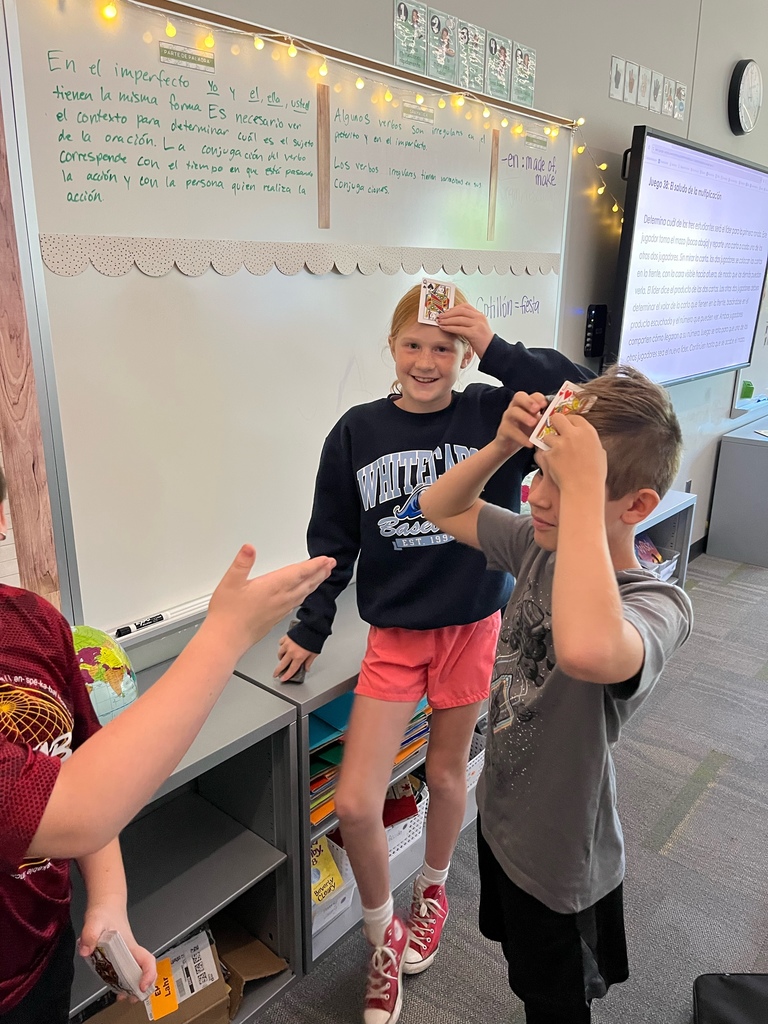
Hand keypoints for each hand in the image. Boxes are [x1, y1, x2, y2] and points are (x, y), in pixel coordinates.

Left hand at [79, 902, 155, 1000]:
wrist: (105, 904)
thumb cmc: (105, 911)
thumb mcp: (96, 920)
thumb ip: (90, 934)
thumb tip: (86, 951)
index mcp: (130, 945)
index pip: (146, 960)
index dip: (148, 973)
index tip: (142, 985)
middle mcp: (130, 951)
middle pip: (142, 971)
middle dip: (141, 987)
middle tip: (132, 998)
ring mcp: (124, 954)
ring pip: (133, 973)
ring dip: (131, 986)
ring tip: (123, 997)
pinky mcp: (116, 956)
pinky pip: (122, 971)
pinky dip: (121, 982)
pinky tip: (113, 987)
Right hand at [205, 547, 334, 658]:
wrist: (226, 640)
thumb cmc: (227, 615)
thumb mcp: (230, 583)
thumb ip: (242, 563)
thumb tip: (249, 548)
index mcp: (272, 587)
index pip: (299, 573)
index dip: (314, 565)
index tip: (326, 559)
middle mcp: (280, 599)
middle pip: (306, 583)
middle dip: (320, 572)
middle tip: (331, 564)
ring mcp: (280, 609)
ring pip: (304, 594)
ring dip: (315, 583)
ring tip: (323, 576)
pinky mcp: (277, 618)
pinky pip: (297, 603)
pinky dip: (305, 594)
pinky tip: (304, 594)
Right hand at [274, 636, 317, 679]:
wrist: (313, 627)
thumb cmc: (315, 639)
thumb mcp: (314, 654)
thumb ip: (309, 662)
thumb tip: (307, 668)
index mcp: (299, 657)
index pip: (291, 669)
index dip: (286, 675)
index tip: (283, 679)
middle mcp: (292, 652)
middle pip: (282, 664)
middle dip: (278, 670)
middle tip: (275, 674)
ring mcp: (288, 644)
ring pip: (280, 653)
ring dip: (280, 658)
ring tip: (281, 659)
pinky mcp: (286, 637)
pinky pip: (281, 643)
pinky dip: (281, 646)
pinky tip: (283, 647)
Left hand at [436, 303, 493, 356]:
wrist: (492, 351)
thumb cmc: (483, 342)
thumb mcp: (476, 329)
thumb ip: (468, 323)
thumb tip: (453, 321)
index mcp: (480, 315)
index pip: (465, 306)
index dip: (453, 308)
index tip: (445, 311)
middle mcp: (479, 318)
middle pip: (461, 311)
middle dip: (448, 313)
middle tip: (439, 317)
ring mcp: (478, 325)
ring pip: (459, 319)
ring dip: (447, 320)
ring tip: (440, 322)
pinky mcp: (475, 333)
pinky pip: (459, 328)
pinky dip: (450, 328)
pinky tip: (444, 328)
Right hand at [495, 391, 548, 452]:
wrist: (509, 446)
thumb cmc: (525, 432)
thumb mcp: (536, 424)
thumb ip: (545, 419)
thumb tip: (560, 419)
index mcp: (525, 404)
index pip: (531, 395)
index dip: (538, 398)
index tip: (545, 404)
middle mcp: (515, 407)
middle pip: (519, 397)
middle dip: (529, 402)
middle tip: (537, 409)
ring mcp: (508, 418)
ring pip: (513, 412)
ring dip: (524, 417)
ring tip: (533, 424)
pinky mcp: (503, 430)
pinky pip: (511, 431)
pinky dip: (521, 437)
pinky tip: (529, 443)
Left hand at [539, 411, 606, 493]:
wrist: (583, 489)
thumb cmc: (594, 475)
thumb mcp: (599, 453)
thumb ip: (590, 441)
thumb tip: (585, 438)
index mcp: (588, 432)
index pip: (574, 416)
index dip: (569, 422)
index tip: (566, 427)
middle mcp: (573, 434)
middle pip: (557, 418)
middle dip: (554, 424)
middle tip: (555, 432)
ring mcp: (560, 444)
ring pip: (547, 436)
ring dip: (549, 443)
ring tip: (556, 455)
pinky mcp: (549, 454)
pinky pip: (543, 451)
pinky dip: (546, 457)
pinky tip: (554, 465)